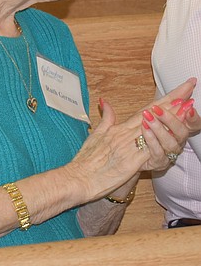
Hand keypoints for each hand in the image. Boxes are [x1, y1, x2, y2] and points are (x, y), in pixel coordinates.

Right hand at [63, 78, 196, 200]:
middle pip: (153, 114)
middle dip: (172, 101)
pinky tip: (174, 132)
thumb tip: (105, 102)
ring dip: (172, 116)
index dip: (162, 100)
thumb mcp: (95, 136)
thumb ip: (105, 119)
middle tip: (188, 87)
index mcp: (118, 129)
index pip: (145, 110)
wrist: (78, 177)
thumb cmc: (85, 160)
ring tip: (187, 103)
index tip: (176, 90)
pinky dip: (162, 138)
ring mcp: (128, 147)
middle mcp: (125, 134)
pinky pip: (149, 148)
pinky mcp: (131, 162)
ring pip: (154, 127)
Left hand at [136, 78, 198, 170]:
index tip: (189, 105)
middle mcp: (177, 141)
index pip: (193, 124)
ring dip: (159, 128)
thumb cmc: (145, 129)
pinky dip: (151, 140)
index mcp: (179, 129)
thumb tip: (191, 81)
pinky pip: (157, 152)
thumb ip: (172, 98)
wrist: (128, 153)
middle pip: (182, 132)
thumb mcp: (155, 110)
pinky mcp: (158, 162)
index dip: (193, 117)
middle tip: (157, 109)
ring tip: (147, 117)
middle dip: (171, 119)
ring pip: (170, 143)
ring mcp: (169, 153)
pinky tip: (144, 129)